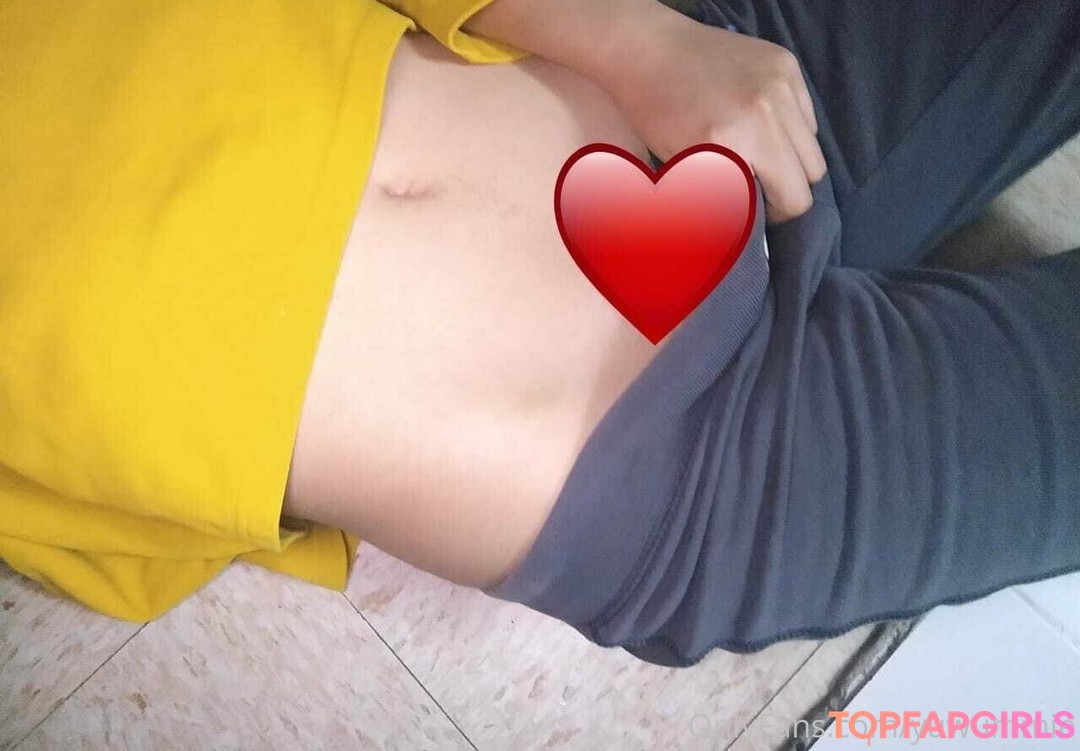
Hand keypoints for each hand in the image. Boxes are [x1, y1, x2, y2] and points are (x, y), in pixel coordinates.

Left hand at [465, 0, 825, 222]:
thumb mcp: (679, 169)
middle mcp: (764, 113)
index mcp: (731, 144)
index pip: (793, 199)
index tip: (759, 212)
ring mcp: (780, 84)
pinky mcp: (785, 64)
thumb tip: (750, 230)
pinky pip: (806, 113)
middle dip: (788, 189)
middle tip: (760, 188)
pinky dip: (789, 127)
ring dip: (791, 158)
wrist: (648, 49)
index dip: (778, 214)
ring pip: (813, 144)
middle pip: (811, 174)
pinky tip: (758, 124)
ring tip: (759, 155)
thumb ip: (720, 199)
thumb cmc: (654, 114)